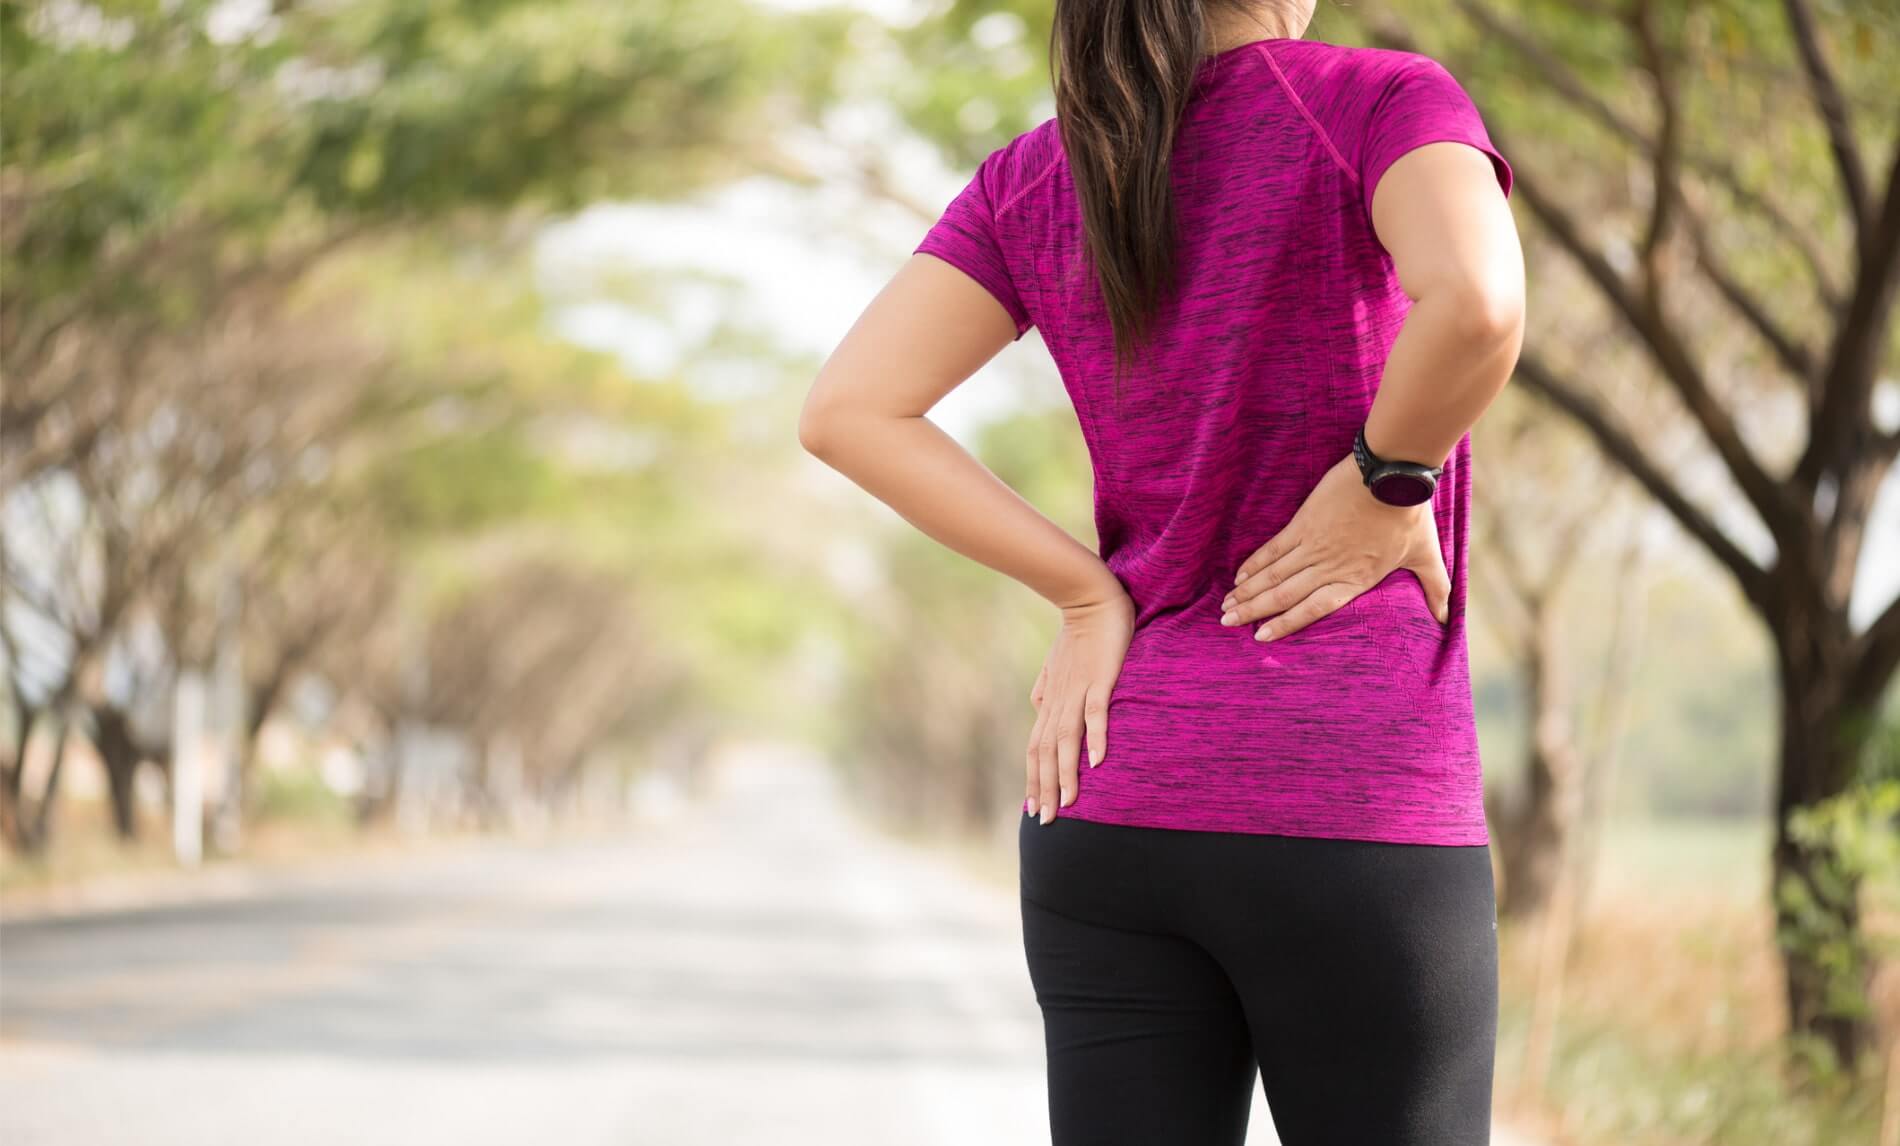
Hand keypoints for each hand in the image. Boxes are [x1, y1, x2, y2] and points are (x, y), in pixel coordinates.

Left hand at [1026, 583, 1133, 824]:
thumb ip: (1046, 692)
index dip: (1035, 780)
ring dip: (1067, 773)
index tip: (1034, 809)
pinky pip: (1095, 712)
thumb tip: (1040, 710)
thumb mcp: (1056, 668)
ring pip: (1066, 740)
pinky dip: (1095, 736)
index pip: (1037, 750)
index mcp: (1050, 704)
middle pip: (1047, 754)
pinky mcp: (1099, 679)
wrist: (1088, 597)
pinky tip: (1098, 761)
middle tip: (1047, 821)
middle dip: (1046, 788)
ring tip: (1070, 803)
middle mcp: (1058, 703)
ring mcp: (1077, 692)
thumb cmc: (1076, 635)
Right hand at [1221, 452, 1450, 640]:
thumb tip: (1449, 617)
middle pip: (1283, 595)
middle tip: (1228, 622)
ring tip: (1227, 605)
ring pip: (1273, 574)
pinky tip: (1240, 574)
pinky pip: (1273, 548)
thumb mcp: (1426, 555)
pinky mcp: (1304, 524)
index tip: (1261, 637)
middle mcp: (1329, 567)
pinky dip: (1255, 562)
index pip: (1313, 609)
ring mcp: (1313, 545)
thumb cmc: (1409, 515)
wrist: (1391, 474)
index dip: (1286, 624)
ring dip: (1248, 591)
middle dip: (1254, 611)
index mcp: (1355, 579)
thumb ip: (1435, 588)